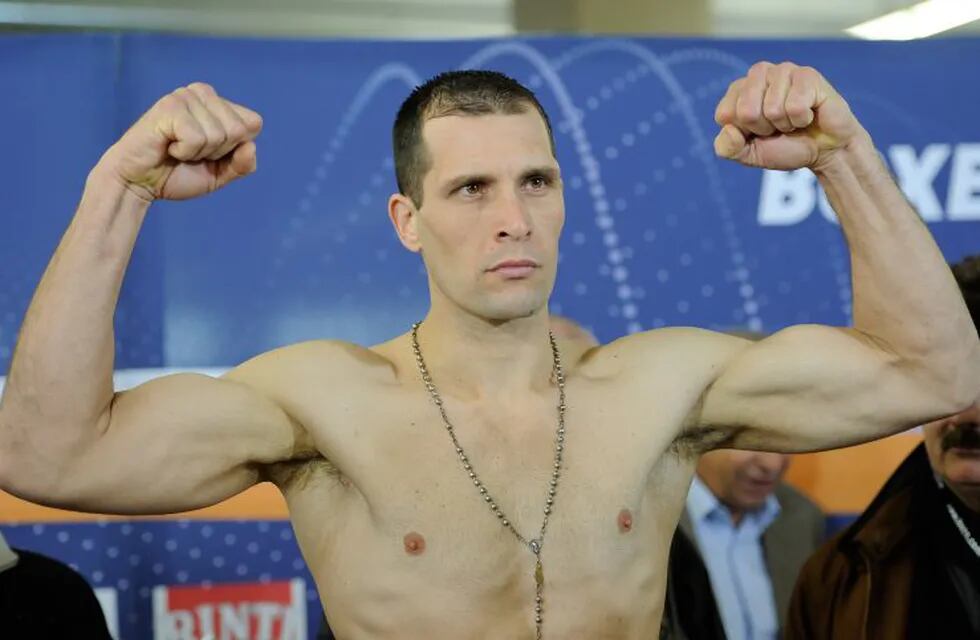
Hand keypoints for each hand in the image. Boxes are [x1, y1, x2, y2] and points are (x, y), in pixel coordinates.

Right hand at [98, 83, 262, 201]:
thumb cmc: (178, 173)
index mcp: (219, 103)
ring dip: (199, 153)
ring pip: (219, 135)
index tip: (209, 152)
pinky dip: (185, 152)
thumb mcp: (220, 174)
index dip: (236, 148)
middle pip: (239, 130)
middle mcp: (203, 92)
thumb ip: (242, 164)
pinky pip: (197, 138)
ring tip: (177, 148)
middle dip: (218, 152)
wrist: (139, 183)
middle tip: (190, 151)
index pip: (253, 123)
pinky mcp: (169, 106)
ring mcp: (185, 96)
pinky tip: (168, 146)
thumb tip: (251, 146)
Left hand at [713, 62, 865, 170]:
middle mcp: (758, 74)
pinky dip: (802, 119)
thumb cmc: (784, 147)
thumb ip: (727, 148)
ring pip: (772, 109)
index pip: (724, 114)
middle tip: (778, 127)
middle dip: (764, 129)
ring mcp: (783, 71)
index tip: (759, 132)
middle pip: (746, 111)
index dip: (743, 133)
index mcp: (738, 90)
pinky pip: (795, 106)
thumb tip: (728, 129)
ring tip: (793, 120)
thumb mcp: (748, 155)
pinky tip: (809, 114)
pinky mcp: (807, 75)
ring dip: (785, 124)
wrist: (823, 151)